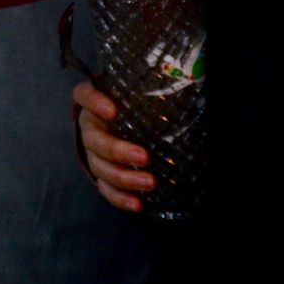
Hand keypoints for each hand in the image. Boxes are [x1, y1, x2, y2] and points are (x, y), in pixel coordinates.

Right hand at [74, 80, 153, 212]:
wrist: (124, 129)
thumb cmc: (140, 108)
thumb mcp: (146, 96)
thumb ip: (162, 90)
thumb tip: (200, 78)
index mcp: (96, 103)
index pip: (84, 95)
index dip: (93, 102)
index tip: (113, 110)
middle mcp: (90, 127)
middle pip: (93, 139)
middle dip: (117, 150)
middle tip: (144, 157)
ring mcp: (93, 153)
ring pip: (99, 166)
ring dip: (123, 177)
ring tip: (150, 183)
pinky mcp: (101, 175)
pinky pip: (104, 188)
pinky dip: (120, 198)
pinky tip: (138, 204)